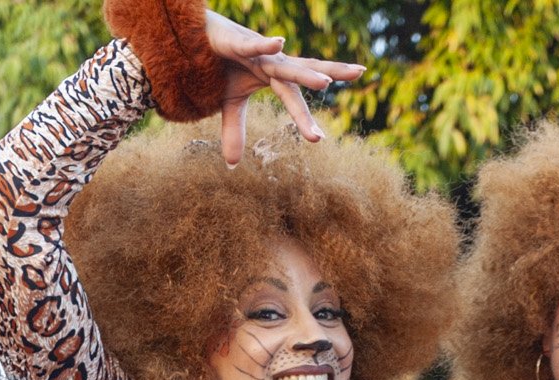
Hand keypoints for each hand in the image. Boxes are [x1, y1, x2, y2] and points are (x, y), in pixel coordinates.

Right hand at [206, 9, 364, 165]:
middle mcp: (273, 64)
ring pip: (285, 65)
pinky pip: (253, 46)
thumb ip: (235, 129)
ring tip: (326, 83)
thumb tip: (232, 165)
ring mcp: (258, 53)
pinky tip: (280, 42)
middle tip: (359, 74)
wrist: (199, 34)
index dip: (306, 118)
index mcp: (276, 77)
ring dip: (305, 73)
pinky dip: (266, 45)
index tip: (319, 139)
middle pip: (304, 72)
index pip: (295, 99)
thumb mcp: (229, 101)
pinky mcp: (237, 42)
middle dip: (325, 78)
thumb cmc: (221, 64)